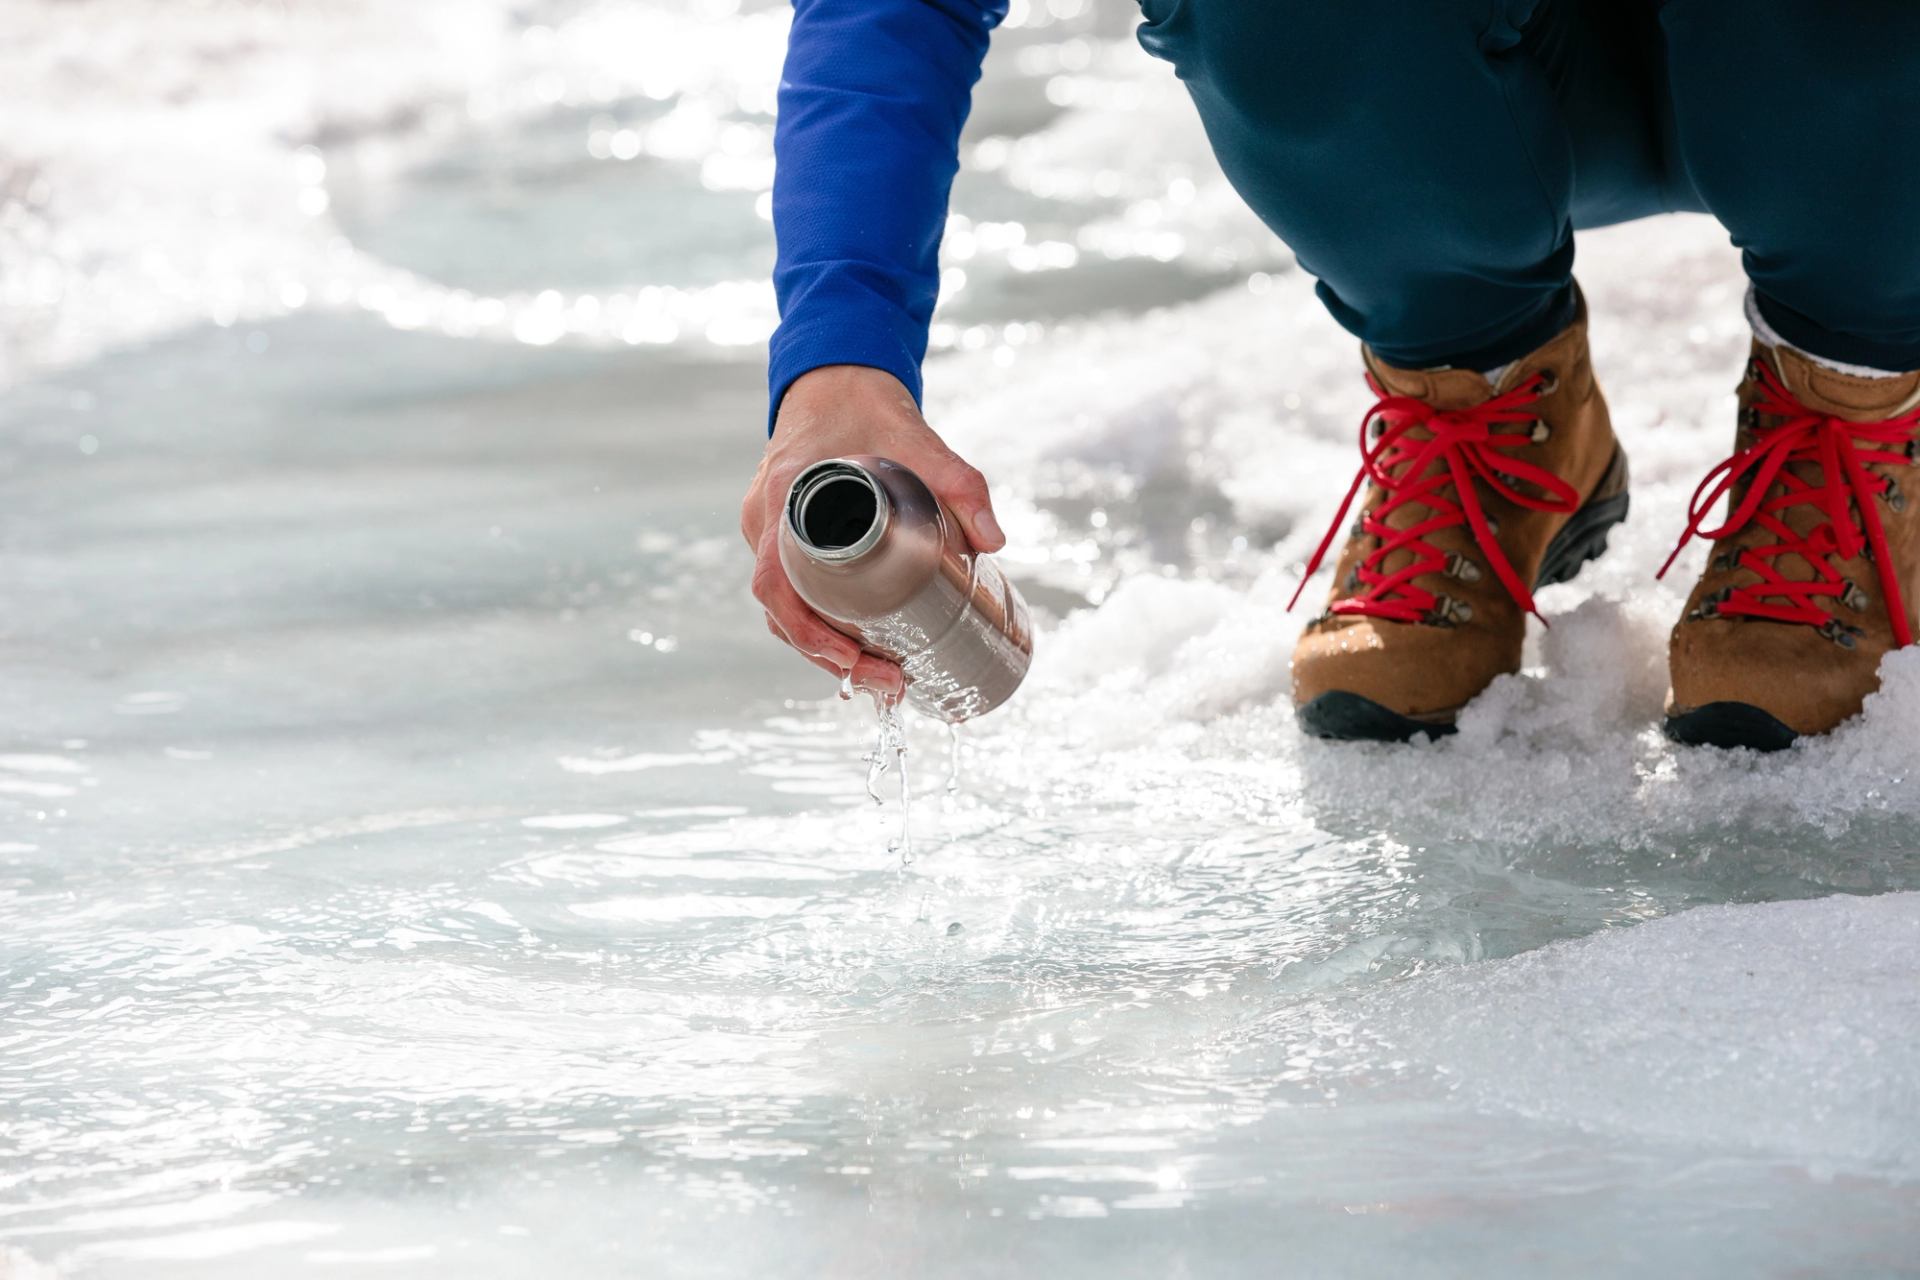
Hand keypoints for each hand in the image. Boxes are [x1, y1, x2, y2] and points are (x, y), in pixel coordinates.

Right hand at [741, 365, 1005, 699]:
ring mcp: (768, 530)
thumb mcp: (920, 439)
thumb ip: (962, 484)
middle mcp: (766, 520)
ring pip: (785, 606)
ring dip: (824, 648)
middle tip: (888, 680)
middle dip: (829, 655)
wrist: (837, 376)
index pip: (776, 583)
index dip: (807, 631)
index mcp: (783, 497)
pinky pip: (790, 590)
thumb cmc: (869, 406)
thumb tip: (995, 541)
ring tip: (883, 675)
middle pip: (782, 609)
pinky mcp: (782, 535)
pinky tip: (857, 650)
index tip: (850, 657)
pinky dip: (818, 624)